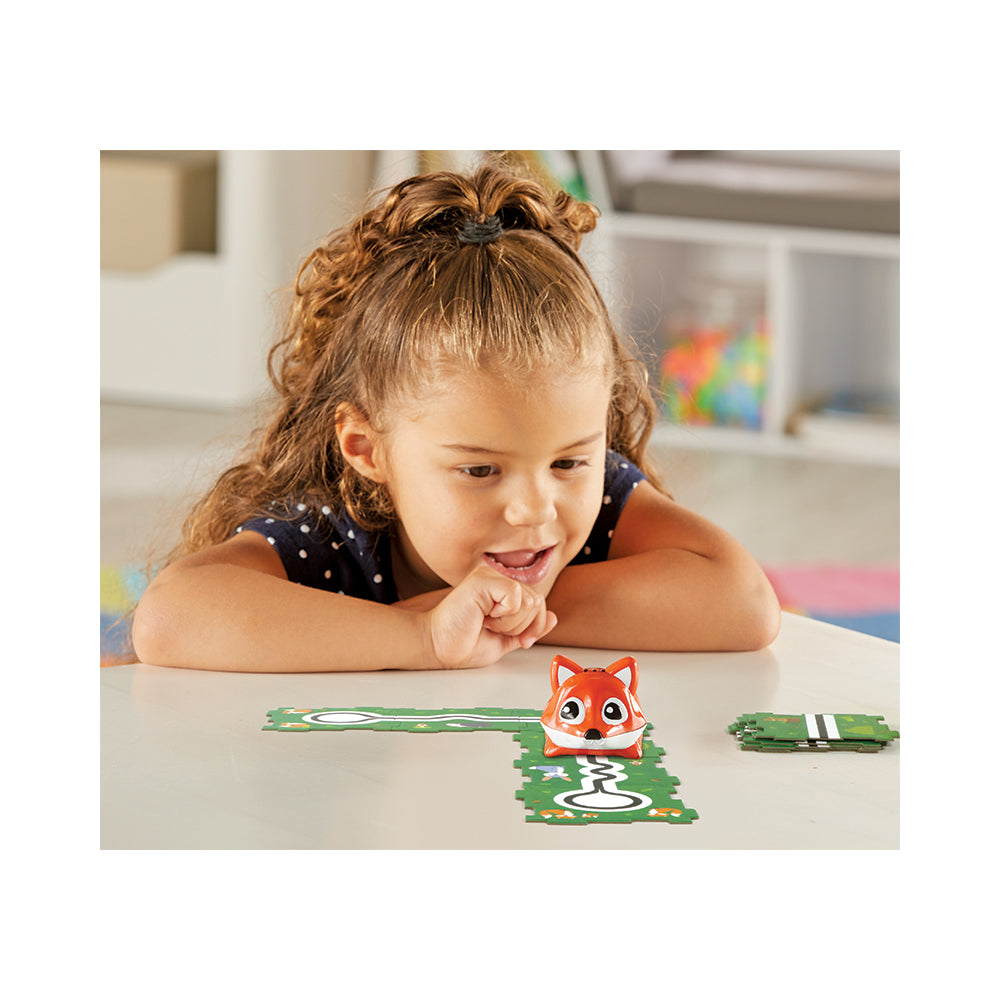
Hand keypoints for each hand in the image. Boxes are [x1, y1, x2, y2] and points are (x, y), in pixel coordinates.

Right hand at [422, 565, 556, 668]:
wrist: (438, 647)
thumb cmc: (463, 643)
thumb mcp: (506, 639)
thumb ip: (529, 628)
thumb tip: (553, 617)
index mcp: (503, 591)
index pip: (539, 603)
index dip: (535, 626)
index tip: (520, 641)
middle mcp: (497, 579)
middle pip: (538, 602)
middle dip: (522, 627)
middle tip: (495, 629)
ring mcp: (489, 576)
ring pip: (529, 601)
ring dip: (510, 623)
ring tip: (486, 623)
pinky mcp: (482, 579)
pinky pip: (515, 596)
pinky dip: (504, 616)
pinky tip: (483, 616)